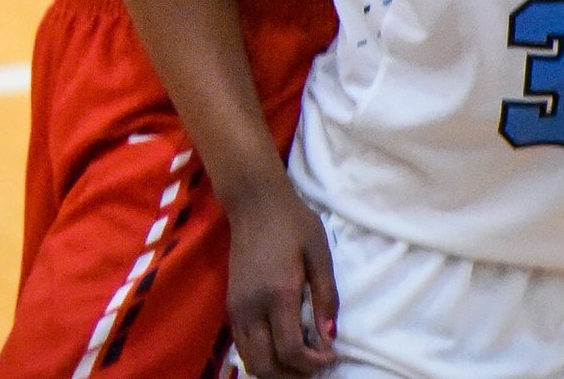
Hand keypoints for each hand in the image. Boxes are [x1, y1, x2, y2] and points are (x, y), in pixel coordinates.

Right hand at [225, 183, 339, 376]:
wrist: (254, 201)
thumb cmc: (292, 223)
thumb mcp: (320, 254)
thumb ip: (326, 298)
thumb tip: (330, 338)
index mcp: (277, 294)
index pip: (291, 351)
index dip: (314, 364)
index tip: (332, 354)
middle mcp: (251, 306)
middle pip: (266, 365)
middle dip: (294, 375)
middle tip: (315, 363)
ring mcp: (237, 307)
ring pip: (250, 360)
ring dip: (276, 369)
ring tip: (299, 358)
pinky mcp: (231, 304)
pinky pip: (242, 346)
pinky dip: (262, 356)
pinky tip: (280, 344)